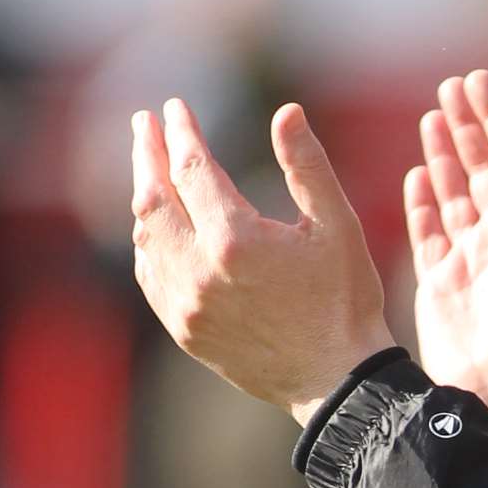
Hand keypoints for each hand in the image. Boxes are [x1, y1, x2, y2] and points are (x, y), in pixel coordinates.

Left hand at [132, 98, 393, 424]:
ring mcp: (186, 304)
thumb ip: (307, 165)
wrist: (336, 379)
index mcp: (236, 239)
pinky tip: (156, 226)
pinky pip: (151, 274)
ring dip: (144, 196)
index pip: (192, 168)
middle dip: (146, 154)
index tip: (176, 107)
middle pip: (153, 197)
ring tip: (148, 168)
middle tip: (142, 123)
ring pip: (145, 237)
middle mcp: (200, 271)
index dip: (181, 133)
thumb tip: (286, 111)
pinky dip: (148, 241)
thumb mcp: (338, 225)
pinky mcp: (184, 329)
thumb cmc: (345, 299)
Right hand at [404, 71, 487, 443]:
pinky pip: (431, 229)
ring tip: (431, 116)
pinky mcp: (443, 280)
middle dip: (469, 124)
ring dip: (446, 153)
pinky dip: (424, 201)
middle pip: (485, 165)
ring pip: (457, 191)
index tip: (477, 79)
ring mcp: (473, 256)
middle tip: (451, 85)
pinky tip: (417, 174)